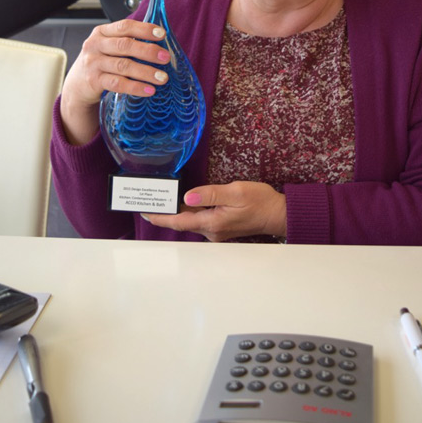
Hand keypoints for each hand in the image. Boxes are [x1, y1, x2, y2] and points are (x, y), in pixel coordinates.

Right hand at [60, 19, 170, 144]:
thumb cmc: (100, 62)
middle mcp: (96, 45)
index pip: (125, 26)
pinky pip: (118, 84)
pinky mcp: (94, 81)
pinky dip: (135, 87)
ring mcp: (93, 63)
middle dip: (148, 51)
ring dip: (146, 72)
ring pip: (123, 66)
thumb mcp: (109, 46)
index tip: (162, 34)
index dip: (144, 29)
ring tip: (162, 78)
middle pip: (125, 45)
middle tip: (166, 58)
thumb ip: (128, 42)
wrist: (77, 84)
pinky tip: (149, 90)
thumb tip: (160, 44)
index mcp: (102, 32)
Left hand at [143, 181, 286, 241]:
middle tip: (151, 200)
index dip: (160, 217)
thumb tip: (188, 196)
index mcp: (212, 222)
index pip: (179, 221)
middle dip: (165, 213)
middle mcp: (211, 231)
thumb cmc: (260, 201)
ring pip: (191, 221)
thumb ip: (211, 193)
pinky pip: (200, 220)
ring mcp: (216, 231)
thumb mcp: (236, 191)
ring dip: (177, 212)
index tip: (144, 211)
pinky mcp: (221, 227)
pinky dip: (190, 212)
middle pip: (182, 222)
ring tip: (164, 199)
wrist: (277, 214)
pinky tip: (186, 202)